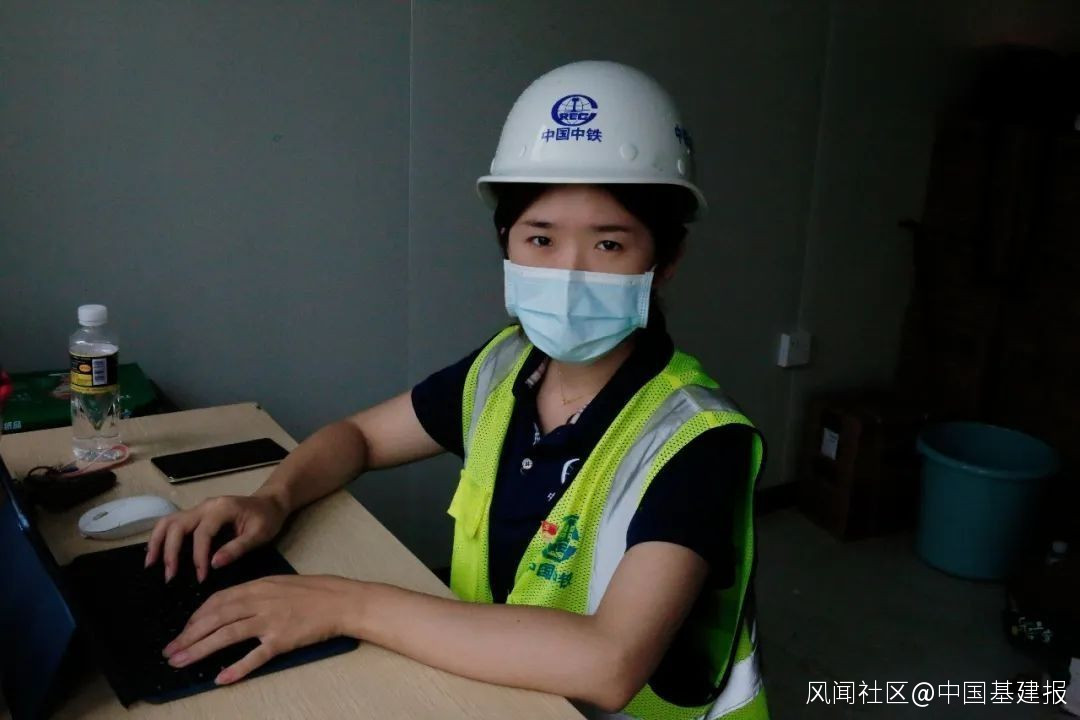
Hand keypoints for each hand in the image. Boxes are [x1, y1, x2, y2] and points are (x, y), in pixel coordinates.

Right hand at [145, 494, 287, 582]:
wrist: (269, 503)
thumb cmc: (267, 519)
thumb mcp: (260, 535)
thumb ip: (237, 548)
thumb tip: (214, 564)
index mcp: (222, 508)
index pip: (202, 533)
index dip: (198, 556)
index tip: (201, 577)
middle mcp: (205, 505)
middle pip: (177, 525)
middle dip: (170, 551)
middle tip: (169, 576)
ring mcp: (198, 508)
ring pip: (168, 520)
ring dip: (157, 541)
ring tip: (151, 564)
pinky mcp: (195, 514)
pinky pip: (171, 522)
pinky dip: (160, 537)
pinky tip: (156, 553)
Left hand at [161, 575, 358, 684]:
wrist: (341, 600)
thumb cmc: (313, 592)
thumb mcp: (279, 584)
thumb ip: (254, 594)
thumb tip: (228, 607)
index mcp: (257, 586)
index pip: (217, 600)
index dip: (196, 617)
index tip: (182, 630)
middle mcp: (260, 602)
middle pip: (216, 618)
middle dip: (188, 635)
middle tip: (169, 651)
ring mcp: (271, 621)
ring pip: (228, 635)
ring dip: (200, 649)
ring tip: (181, 662)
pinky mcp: (283, 640)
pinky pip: (256, 655)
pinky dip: (238, 667)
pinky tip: (221, 678)